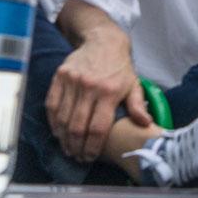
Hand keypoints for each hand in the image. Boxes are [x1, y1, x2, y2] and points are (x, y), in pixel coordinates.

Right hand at [46, 27, 148, 161]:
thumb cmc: (120, 67)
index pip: (97, 128)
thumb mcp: (134, 84)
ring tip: (67, 148)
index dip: (92, 147)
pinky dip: (52, 121)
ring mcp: (72, 81)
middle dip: (76, 147)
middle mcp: (89, 88)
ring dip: (63, 138)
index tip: (90, 157)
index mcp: (109, 92)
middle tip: (77, 157)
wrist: (103, 40)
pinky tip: (57, 132)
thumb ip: (138, 106)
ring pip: (62, 118)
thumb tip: (146, 124)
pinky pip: (51, 104)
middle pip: (77, 127)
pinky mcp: (60, 76)